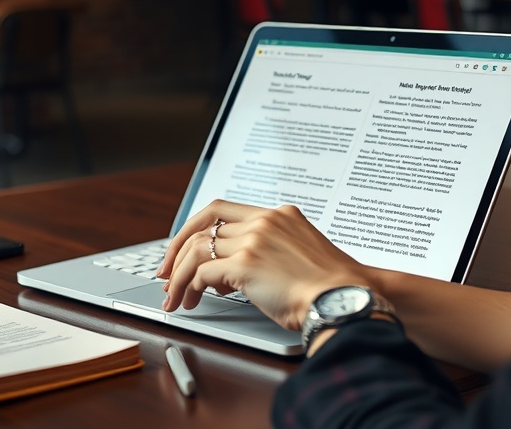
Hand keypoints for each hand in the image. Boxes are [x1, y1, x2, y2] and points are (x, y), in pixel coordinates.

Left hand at [156, 200, 377, 330]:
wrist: (347, 300)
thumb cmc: (328, 289)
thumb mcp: (297, 256)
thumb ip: (262, 254)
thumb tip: (219, 274)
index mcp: (278, 214)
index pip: (220, 210)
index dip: (194, 228)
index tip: (182, 247)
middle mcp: (264, 221)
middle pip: (202, 227)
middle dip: (176, 250)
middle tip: (164, 272)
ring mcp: (254, 240)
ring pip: (197, 249)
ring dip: (178, 275)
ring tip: (174, 297)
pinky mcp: (246, 263)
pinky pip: (201, 271)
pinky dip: (189, 286)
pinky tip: (190, 300)